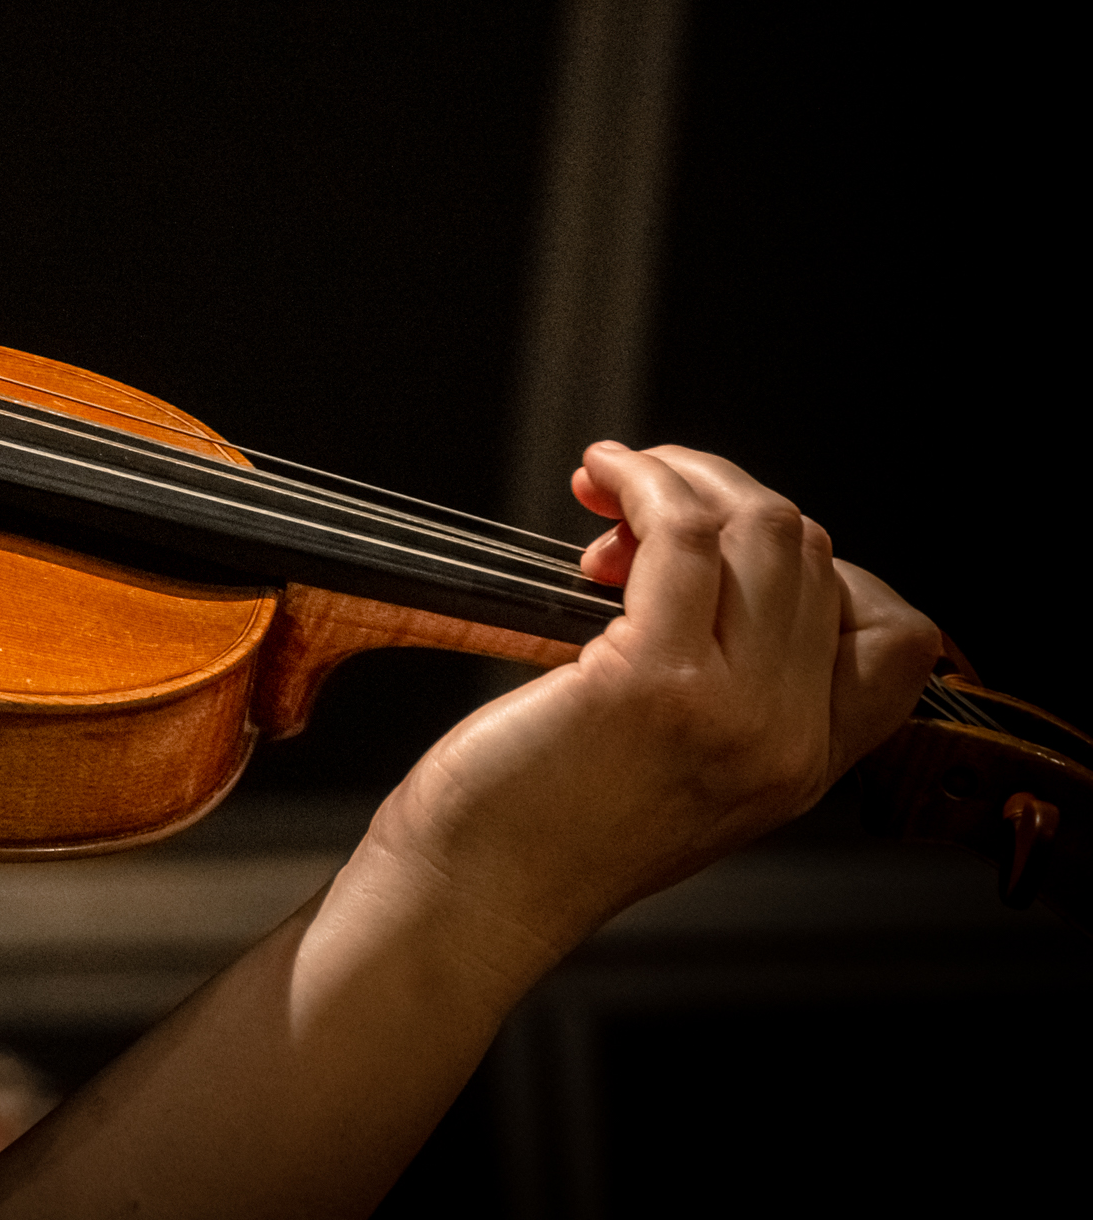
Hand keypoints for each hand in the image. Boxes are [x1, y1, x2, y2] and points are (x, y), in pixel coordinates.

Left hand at [357, 442, 941, 965]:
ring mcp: (731, 709)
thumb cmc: (543, 824)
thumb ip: (729, 687)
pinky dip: (644, 482)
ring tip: (614, 486)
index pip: (895, 638)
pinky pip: (682, 535)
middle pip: (815, 557)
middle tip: (636, 516)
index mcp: (805, 766)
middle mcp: (788, 741)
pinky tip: (602, 477)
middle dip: (725, 500)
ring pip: (762, 531)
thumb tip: (706, 554)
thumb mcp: (681, 768)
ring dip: (682, 476)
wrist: (476, 896)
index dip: (817, 565)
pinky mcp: (651, 680)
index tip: (724, 552)